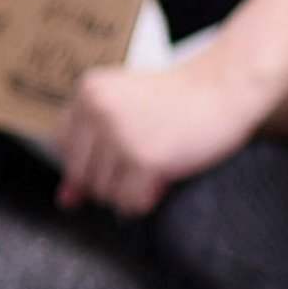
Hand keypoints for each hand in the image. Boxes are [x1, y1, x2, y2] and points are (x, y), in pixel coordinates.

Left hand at [52, 47, 268, 214]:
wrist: (225, 87)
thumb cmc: (177, 102)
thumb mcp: (124, 114)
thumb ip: (89, 153)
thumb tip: (65, 201)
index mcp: (87, 92)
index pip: (62, 147)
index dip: (90, 160)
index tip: (116, 155)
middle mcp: (98, 111)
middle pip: (83, 175)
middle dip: (111, 180)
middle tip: (141, 163)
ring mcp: (121, 135)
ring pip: (105, 192)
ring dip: (130, 191)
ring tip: (154, 168)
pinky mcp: (146, 159)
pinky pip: (131, 202)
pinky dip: (145, 200)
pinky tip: (161, 181)